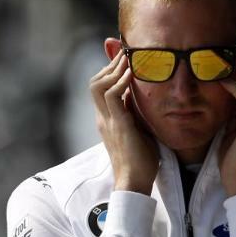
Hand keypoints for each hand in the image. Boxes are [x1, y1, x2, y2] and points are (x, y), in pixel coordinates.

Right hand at [90, 50, 158, 193]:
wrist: (134, 181)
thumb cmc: (140, 160)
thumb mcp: (138, 130)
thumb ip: (135, 114)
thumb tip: (140, 99)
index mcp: (106, 119)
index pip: (100, 88)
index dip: (110, 71)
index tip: (126, 60)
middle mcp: (103, 118)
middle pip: (95, 83)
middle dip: (110, 65)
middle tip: (127, 55)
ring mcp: (108, 120)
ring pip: (97, 85)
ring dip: (114, 70)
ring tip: (129, 60)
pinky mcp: (117, 124)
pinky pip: (113, 95)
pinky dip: (121, 81)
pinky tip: (133, 73)